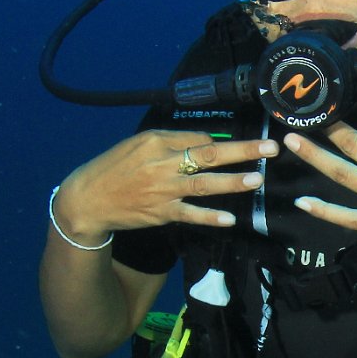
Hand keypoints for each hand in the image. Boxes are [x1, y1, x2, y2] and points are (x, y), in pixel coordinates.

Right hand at [54, 130, 277, 237]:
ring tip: (256, 179)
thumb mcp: (137, 145)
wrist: (87, 199)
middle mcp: (161, 162)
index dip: (222, 142)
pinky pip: (191, 214)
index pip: (198, 138)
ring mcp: (163, 189)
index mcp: (156, 141)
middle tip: (269, 149)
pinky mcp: (161, 212)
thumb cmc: (114, 168)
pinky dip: (210, 217)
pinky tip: (230, 219)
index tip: (244, 146)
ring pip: (204, 184)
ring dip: (232, 182)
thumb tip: (206, 142)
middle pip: (208, 154)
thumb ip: (170, 142)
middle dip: (242, 151)